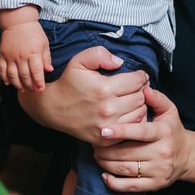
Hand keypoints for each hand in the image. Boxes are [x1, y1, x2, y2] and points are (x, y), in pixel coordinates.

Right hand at [0, 21, 52, 90]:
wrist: (18, 21)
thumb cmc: (33, 32)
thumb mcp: (44, 43)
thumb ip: (46, 58)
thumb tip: (49, 70)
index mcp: (33, 53)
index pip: (36, 72)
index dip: (39, 82)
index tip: (41, 89)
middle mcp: (21, 56)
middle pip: (25, 76)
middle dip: (29, 86)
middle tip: (33, 91)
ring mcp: (11, 56)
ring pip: (13, 75)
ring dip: (17, 84)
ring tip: (22, 90)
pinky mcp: (3, 54)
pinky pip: (2, 69)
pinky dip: (4, 77)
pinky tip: (8, 83)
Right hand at [17, 46, 149, 143]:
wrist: (53, 108)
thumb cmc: (69, 82)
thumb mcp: (79, 61)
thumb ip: (100, 54)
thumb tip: (120, 62)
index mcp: (104, 89)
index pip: (136, 82)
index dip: (141, 76)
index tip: (139, 76)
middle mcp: (107, 109)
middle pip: (140, 98)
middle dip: (141, 90)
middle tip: (137, 87)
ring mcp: (107, 127)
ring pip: (139, 114)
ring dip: (140, 105)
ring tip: (134, 99)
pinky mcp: (105, 139)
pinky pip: (131, 130)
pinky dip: (134, 120)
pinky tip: (128, 113)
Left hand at [94, 86, 194, 192]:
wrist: (187, 156)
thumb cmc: (172, 129)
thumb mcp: (169, 111)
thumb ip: (157, 98)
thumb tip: (144, 89)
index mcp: (164, 132)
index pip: (141, 132)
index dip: (121, 132)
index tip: (103, 130)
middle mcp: (162, 152)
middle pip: (128, 153)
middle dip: (106, 149)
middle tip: (94, 143)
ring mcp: (159, 170)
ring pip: (125, 169)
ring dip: (106, 163)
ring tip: (97, 155)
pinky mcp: (155, 185)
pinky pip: (130, 186)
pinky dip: (114, 183)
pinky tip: (104, 174)